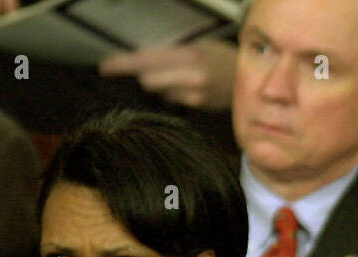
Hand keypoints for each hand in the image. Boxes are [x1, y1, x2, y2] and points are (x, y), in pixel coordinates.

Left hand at [99, 40, 238, 108]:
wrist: (253, 80)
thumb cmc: (224, 58)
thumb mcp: (199, 48)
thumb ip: (172, 56)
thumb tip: (143, 64)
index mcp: (189, 55)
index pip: (146, 60)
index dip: (122, 64)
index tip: (104, 67)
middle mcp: (191, 76)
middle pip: (148, 80)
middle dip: (145, 75)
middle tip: (146, 70)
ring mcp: (195, 95)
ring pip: (159, 92)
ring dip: (161, 85)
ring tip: (178, 77)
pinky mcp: (198, 106)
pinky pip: (173, 100)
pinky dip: (172, 93)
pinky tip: (187, 87)